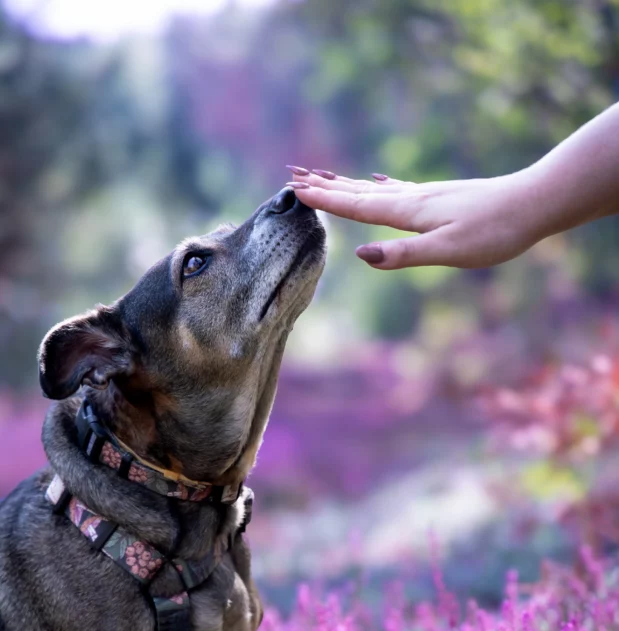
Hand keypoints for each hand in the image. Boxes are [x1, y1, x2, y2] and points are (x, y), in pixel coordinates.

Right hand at [285, 167, 543, 270]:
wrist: (533, 204)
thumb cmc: (493, 233)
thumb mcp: (447, 252)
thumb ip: (403, 254)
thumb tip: (361, 254)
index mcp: (410, 212)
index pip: (358, 206)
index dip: (327, 201)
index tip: (296, 191)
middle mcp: (413, 198)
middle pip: (360, 192)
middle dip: (328, 187)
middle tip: (295, 176)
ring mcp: (427, 196)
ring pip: (375, 189)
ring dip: (347, 184)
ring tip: (324, 176)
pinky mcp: (440, 198)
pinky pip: (397, 190)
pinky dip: (378, 186)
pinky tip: (378, 182)